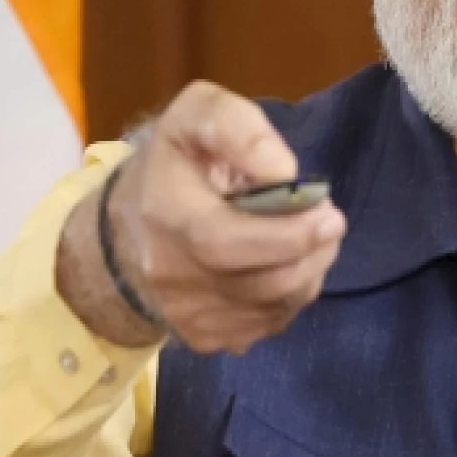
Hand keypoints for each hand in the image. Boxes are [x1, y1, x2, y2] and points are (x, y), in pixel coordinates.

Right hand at [60, 81, 345, 352]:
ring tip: (309, 239)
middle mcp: (170, 275)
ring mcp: (186, 314)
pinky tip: (282, 265)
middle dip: (311, 253)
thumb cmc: (174, 166)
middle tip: (331, 223)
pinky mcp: (203, 339)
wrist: (125, 231)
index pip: (226, 241)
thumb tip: (283, 173)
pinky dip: (289, 296)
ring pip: (273, 307)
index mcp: (165, 214)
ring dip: (308, 273)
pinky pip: (267, 324)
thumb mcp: (195, 117)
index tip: (328, 213)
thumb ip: (238, 129)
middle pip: (261, 283)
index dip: (287, 235)